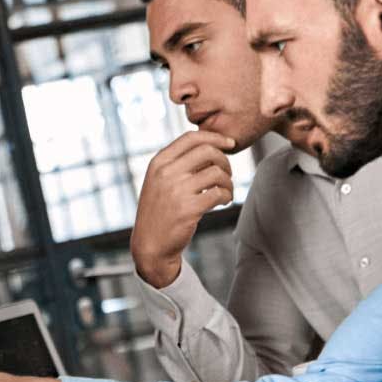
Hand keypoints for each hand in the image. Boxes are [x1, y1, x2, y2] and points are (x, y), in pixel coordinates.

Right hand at [131, 131, 235, 286]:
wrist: (150, 245)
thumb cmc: (160, 211)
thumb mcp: (159, 181)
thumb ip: (178, 163)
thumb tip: (211, 145)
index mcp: (159, 162)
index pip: (191, 137)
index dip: (215, 137)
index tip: (230, 143)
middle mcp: (166, 173)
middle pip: (208, 151)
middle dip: (225, 160)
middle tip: (227, 174)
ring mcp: (177, 190)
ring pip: (217, 173)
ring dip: (228, 182)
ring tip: (226, 191)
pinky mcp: (189, 209)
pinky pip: (219, 193)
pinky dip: (227, 196)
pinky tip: (223, 201)